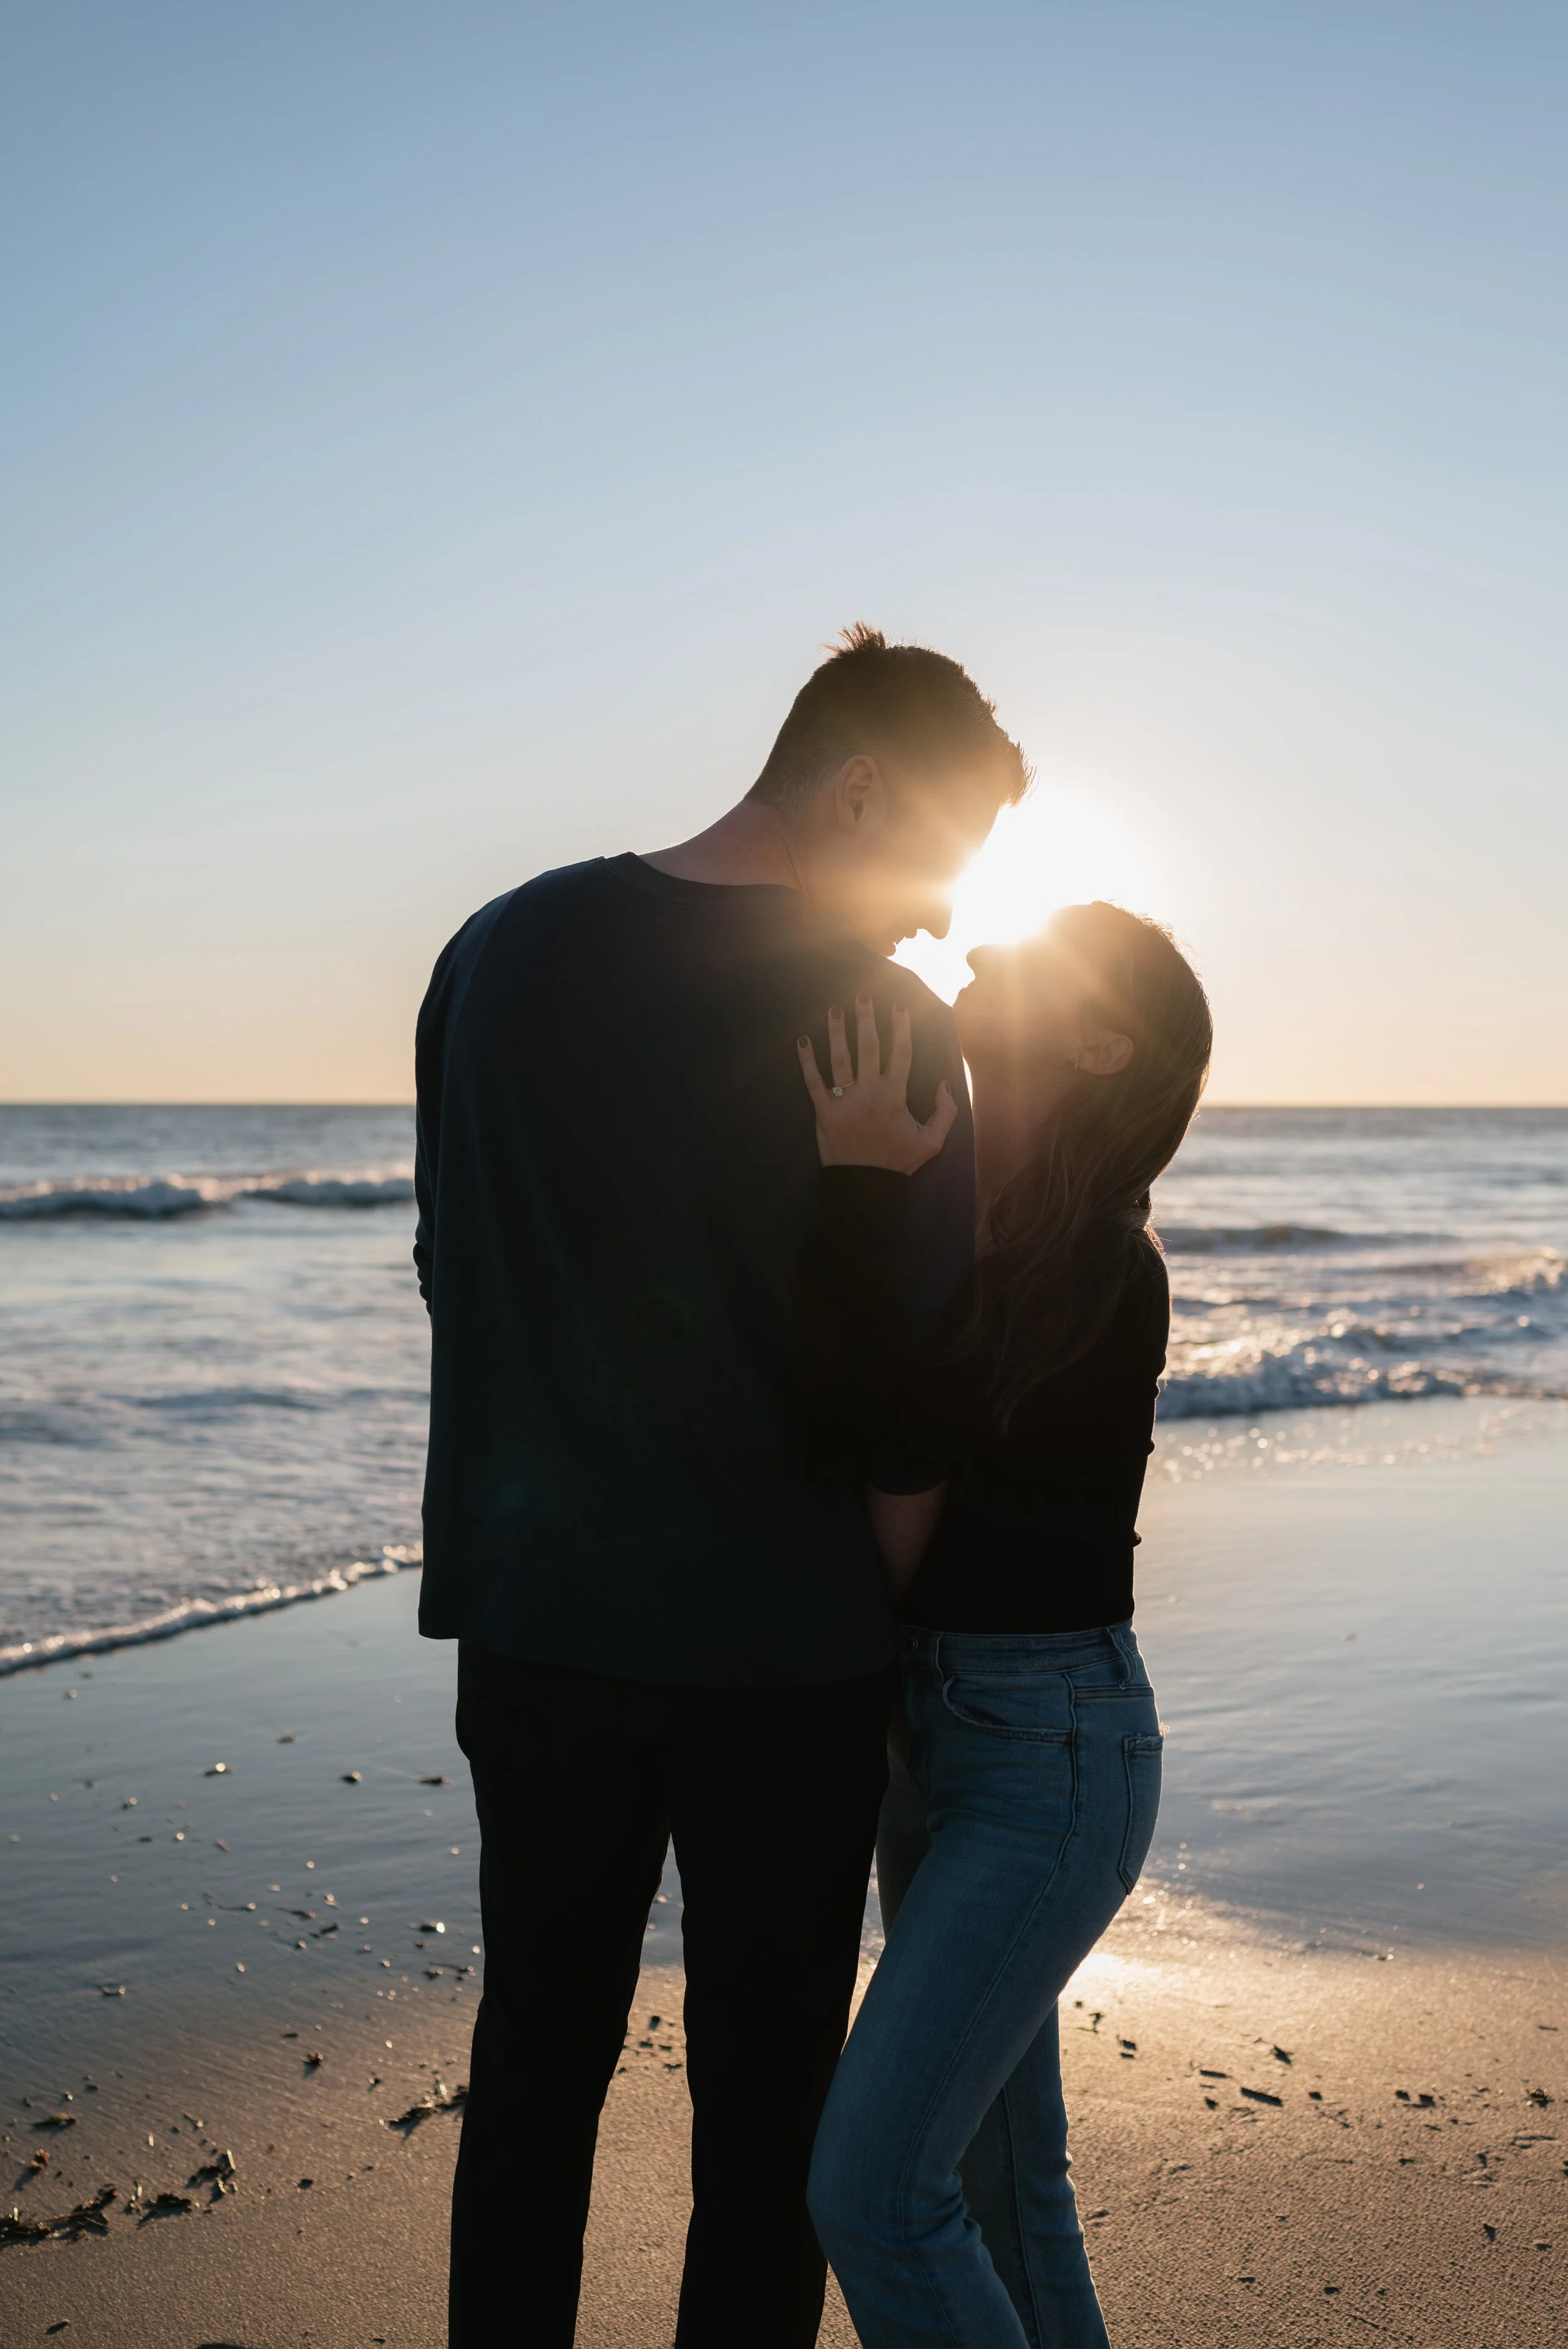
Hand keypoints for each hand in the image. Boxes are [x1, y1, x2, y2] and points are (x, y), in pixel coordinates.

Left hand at [797, 995, 958, 1173]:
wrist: (865, 1187)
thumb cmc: (898, 1162)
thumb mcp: (932, 1142)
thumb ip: (945, 1112)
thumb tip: (945, 1083)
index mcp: (894, 1097)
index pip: (900, 1054)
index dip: (900, 1028)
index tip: (898, 1007)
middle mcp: (869, 1094)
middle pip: (868, 1048)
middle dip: (865, 1019)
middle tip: (862, 996)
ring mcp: (844, 1101)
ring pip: (839, 1059)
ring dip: (836, 1032)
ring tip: (834, 1009)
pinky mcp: (824, 1112)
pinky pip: (813, 1082)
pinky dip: (806, 1061)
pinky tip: (802, 1041)